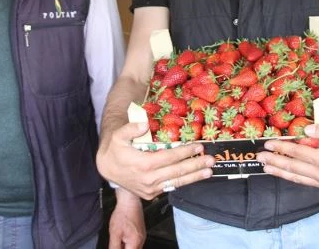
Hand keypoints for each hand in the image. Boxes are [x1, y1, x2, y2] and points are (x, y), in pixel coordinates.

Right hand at [97, 122, 214, 199]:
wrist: (107, 168)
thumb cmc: (116, 149)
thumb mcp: (118, 135)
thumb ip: (131, 128)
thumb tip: (145, 124)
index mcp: (143, 164)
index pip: (169, 157)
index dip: (185, 152)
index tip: (198, 146)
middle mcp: (148, 179)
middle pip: (177, 172)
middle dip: (195, 165)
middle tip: (210, 160)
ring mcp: (150, 189)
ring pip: (176, 183)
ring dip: (194, 177)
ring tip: (208, 172)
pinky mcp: (151, 194)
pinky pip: (170, 187)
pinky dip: (183, 182)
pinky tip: (195, 177)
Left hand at [108, 188, 144, 248]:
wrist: (129, 200)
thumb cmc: (123, 213)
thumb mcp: (114, 233)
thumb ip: (114, 247)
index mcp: (135, 242)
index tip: (116, 246)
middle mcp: (141, 240)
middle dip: (123, 248)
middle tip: (116, 242)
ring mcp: (142, 236)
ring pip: (133, 247)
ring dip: (125, 246)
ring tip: (119, 237)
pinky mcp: (140, 232)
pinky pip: (135, 242)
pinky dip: (128, 242)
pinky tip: (122, 235)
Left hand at [256, 122, 318, 192]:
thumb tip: (305, 130)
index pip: (298, 153)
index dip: (282, 148)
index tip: (268, 144)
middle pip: (293, 168)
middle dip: (275, 161)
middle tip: (260, 157)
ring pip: (298, 178)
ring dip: (280, 173)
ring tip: (267, 168)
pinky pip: (307, 182)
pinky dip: (294, 178)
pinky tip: (285, 173)